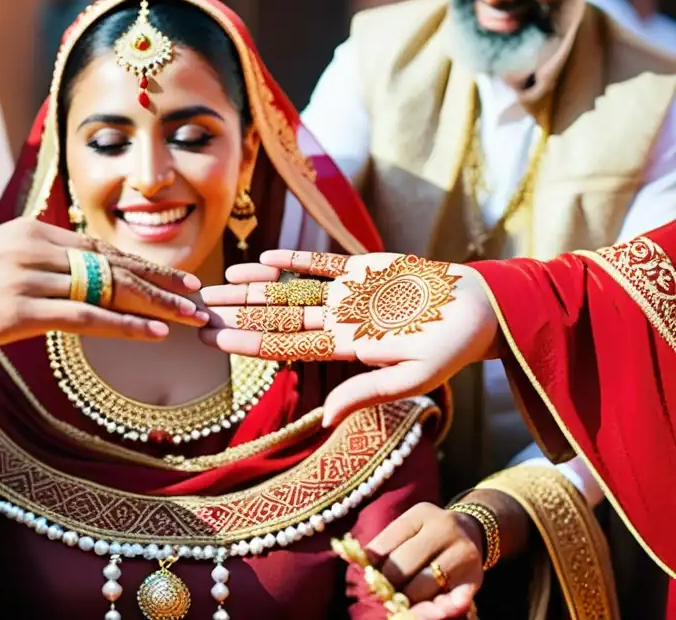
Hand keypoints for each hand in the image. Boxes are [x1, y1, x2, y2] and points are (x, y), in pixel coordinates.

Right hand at [0, 218, 208, 362]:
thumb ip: (32, 263)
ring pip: (107, 291)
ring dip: (155, 307)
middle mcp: (35, 246)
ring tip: (189, 319)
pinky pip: (84, 318)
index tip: (175, 279)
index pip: (102, 249)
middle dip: (161, 284)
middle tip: (197, 298)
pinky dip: (124, 326)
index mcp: (30, 232)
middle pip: (114, 265)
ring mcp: (27, 277)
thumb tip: (67, 277)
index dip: (143, 266)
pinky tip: (153, 335)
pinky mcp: (17, 310)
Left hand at [198, 250, 498, 425]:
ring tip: (218, 279)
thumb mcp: (413, 378)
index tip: (209, 337)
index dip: (244, 341)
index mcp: (344, 348)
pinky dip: (292, 260)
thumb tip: (324, 418)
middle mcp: (338, 321)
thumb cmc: (451, 349)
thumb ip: (368, 392)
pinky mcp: (364, 268)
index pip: (282, 345)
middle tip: (196, 307)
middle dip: (235, 312)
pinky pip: (320, 264)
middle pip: (275, 316)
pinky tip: (261, 258)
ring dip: (253, 284)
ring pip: (289, 289)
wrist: (481, 310)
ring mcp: (348, 294)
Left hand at [363, 503, 483, 619]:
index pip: (385, 544)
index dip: (371, 566)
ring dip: (408, 600)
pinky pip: (452, 601)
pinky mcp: (475, 577)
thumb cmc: (428, 533)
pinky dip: (436, 611)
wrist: (474, 529)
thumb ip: (385, 544)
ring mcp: (462, 553)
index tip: (365, 578)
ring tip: (400, 603)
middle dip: (388, 584)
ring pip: (423, 587)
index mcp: (420, 514)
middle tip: (383, 593)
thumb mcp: (409, 527)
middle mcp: (443, 529)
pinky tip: (426, 613)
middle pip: (402, 566)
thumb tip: (350, 559)